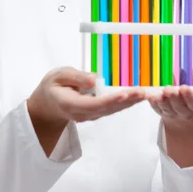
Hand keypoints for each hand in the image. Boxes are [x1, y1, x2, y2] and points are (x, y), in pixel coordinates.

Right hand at [28, 66, 146, 124]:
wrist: (48, 105)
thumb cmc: (53, 86)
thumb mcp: (59, 75)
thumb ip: (76, 77)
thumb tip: (94, 80)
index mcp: (70, 104)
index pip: (92, 104)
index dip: (109, 100)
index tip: (123, 94)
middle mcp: (82, 113)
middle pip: (107, 109)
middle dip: (126, 101)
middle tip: (142, 92)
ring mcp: (90, 116)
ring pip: (112, 110)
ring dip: (129, 102)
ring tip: (144, 93)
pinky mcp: (96, 113)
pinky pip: (112, 108)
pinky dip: (125, 102)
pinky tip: (137, 96)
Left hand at [146, 68, 192, 128]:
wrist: (187, 109)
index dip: (191, 97)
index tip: (184, 88)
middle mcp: (187, 112)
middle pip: (180, 107)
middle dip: (174, 98)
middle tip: (168, 89)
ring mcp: (174, 113)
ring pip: (167, 108)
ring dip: (161, 101)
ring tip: (158, 94)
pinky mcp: (162, 111)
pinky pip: (156, 108)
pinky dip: (152, 102)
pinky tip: (149, 95)